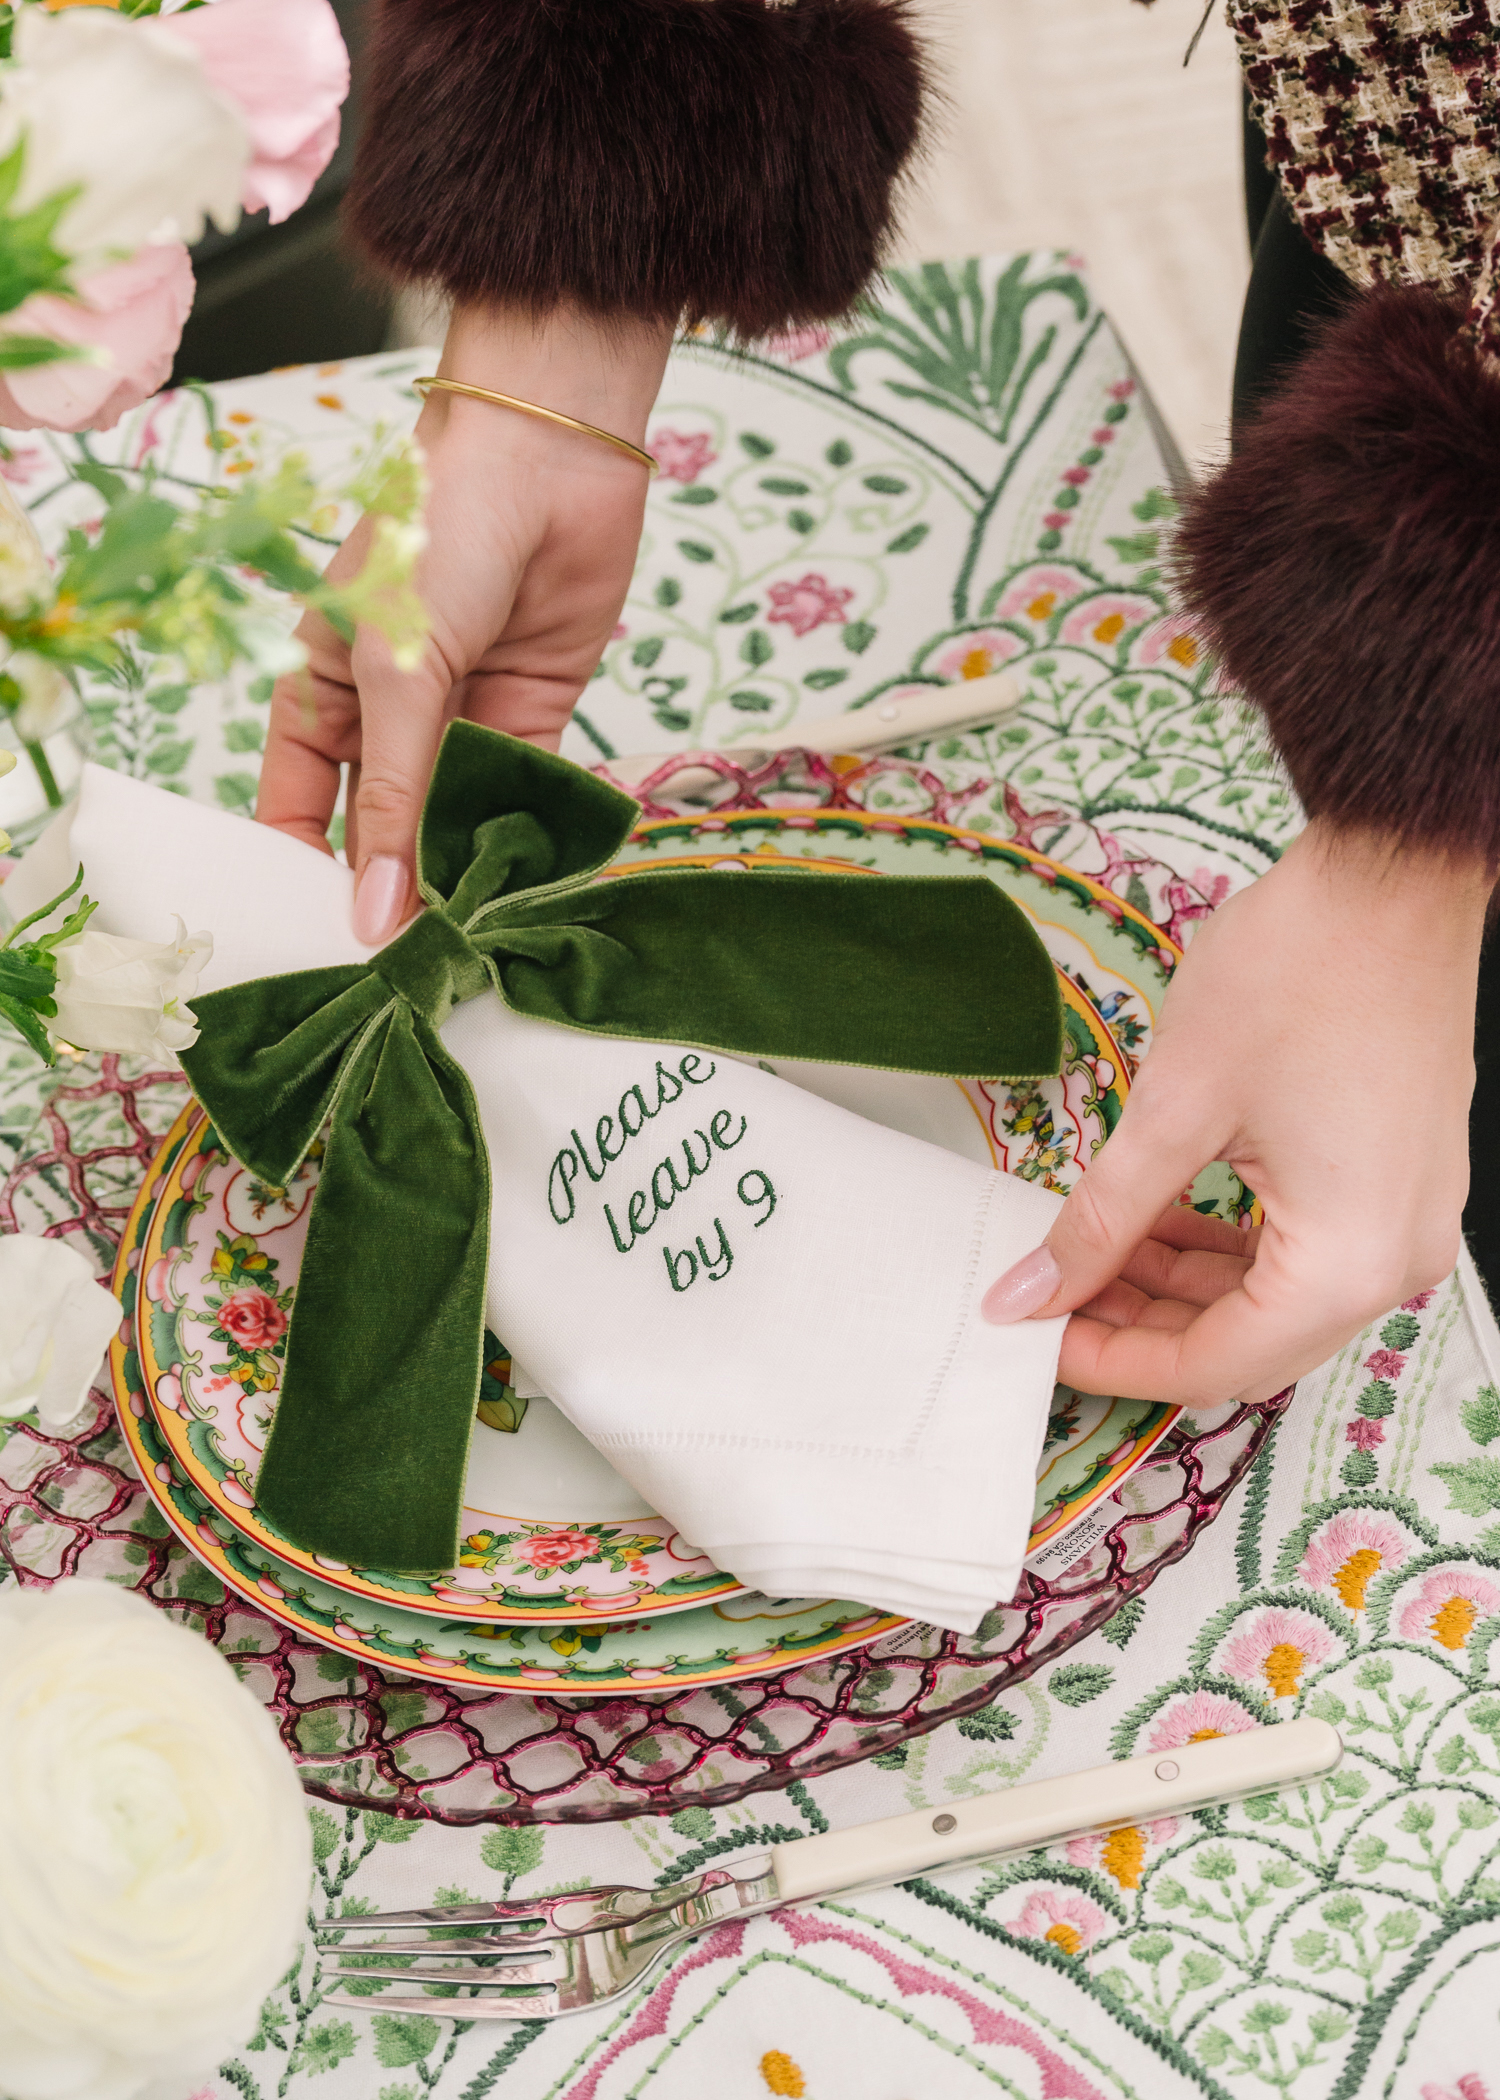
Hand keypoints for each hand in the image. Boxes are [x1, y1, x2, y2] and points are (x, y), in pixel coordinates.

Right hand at [256, 300, 672, 944]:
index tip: (331, 956)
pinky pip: (522, 797)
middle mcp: (387, 719)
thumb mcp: (396, 672)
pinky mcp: (533, 716)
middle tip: (417, 978)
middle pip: (384, 832)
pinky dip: (526, 840)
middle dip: (399, 895)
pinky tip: (527, 893)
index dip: (311, 883)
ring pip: (456, 822)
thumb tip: (373, 913)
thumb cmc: (435, 531)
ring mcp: (461, 720)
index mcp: (319, 695)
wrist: (548, 451)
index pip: (299, 814)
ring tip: (475, 952)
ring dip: (466, 877)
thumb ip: (393, 798)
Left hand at [982, 822, 1490, 1402]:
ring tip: (1093, 1249)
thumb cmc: (1297, 975)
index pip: (1213, 1364)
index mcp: (1348, 1263)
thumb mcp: (1174, 1107)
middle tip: (1054, 1297)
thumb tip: (1034, 1289)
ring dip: (1180, 1287)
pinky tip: (1159, 1219)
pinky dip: (1228, 1249)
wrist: (1391, 877)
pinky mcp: (1397, 1184)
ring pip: (1273, 1302)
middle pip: (1248, 1345)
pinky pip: (1305, 1252)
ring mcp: (1406, 1223)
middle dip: (1143, 1329)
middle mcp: (1395, 1263)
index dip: (1113, 1362)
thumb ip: (1100, 1218)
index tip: (1037, 1337)